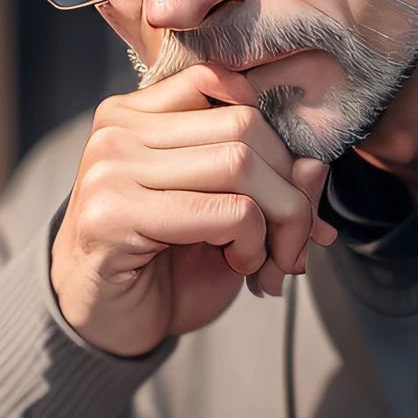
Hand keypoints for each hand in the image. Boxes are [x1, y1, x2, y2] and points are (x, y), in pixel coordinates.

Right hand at [51, 64, 337, 357]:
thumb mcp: (226, 218)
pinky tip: (240, 266)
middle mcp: (118, 131)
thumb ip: (270, 182)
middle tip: (295, 243)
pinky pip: (228, 211)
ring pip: (242, 164)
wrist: (101, 327)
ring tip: (269, 260)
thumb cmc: (161, 270)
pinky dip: (255, 244)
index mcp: (137, 115)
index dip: (281, 144)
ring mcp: (111, 168)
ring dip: (281, 222)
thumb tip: (316, 166)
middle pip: (245, 127)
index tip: (296, 197)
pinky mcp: (115, 213)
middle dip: (292, 191)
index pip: (232, 90)